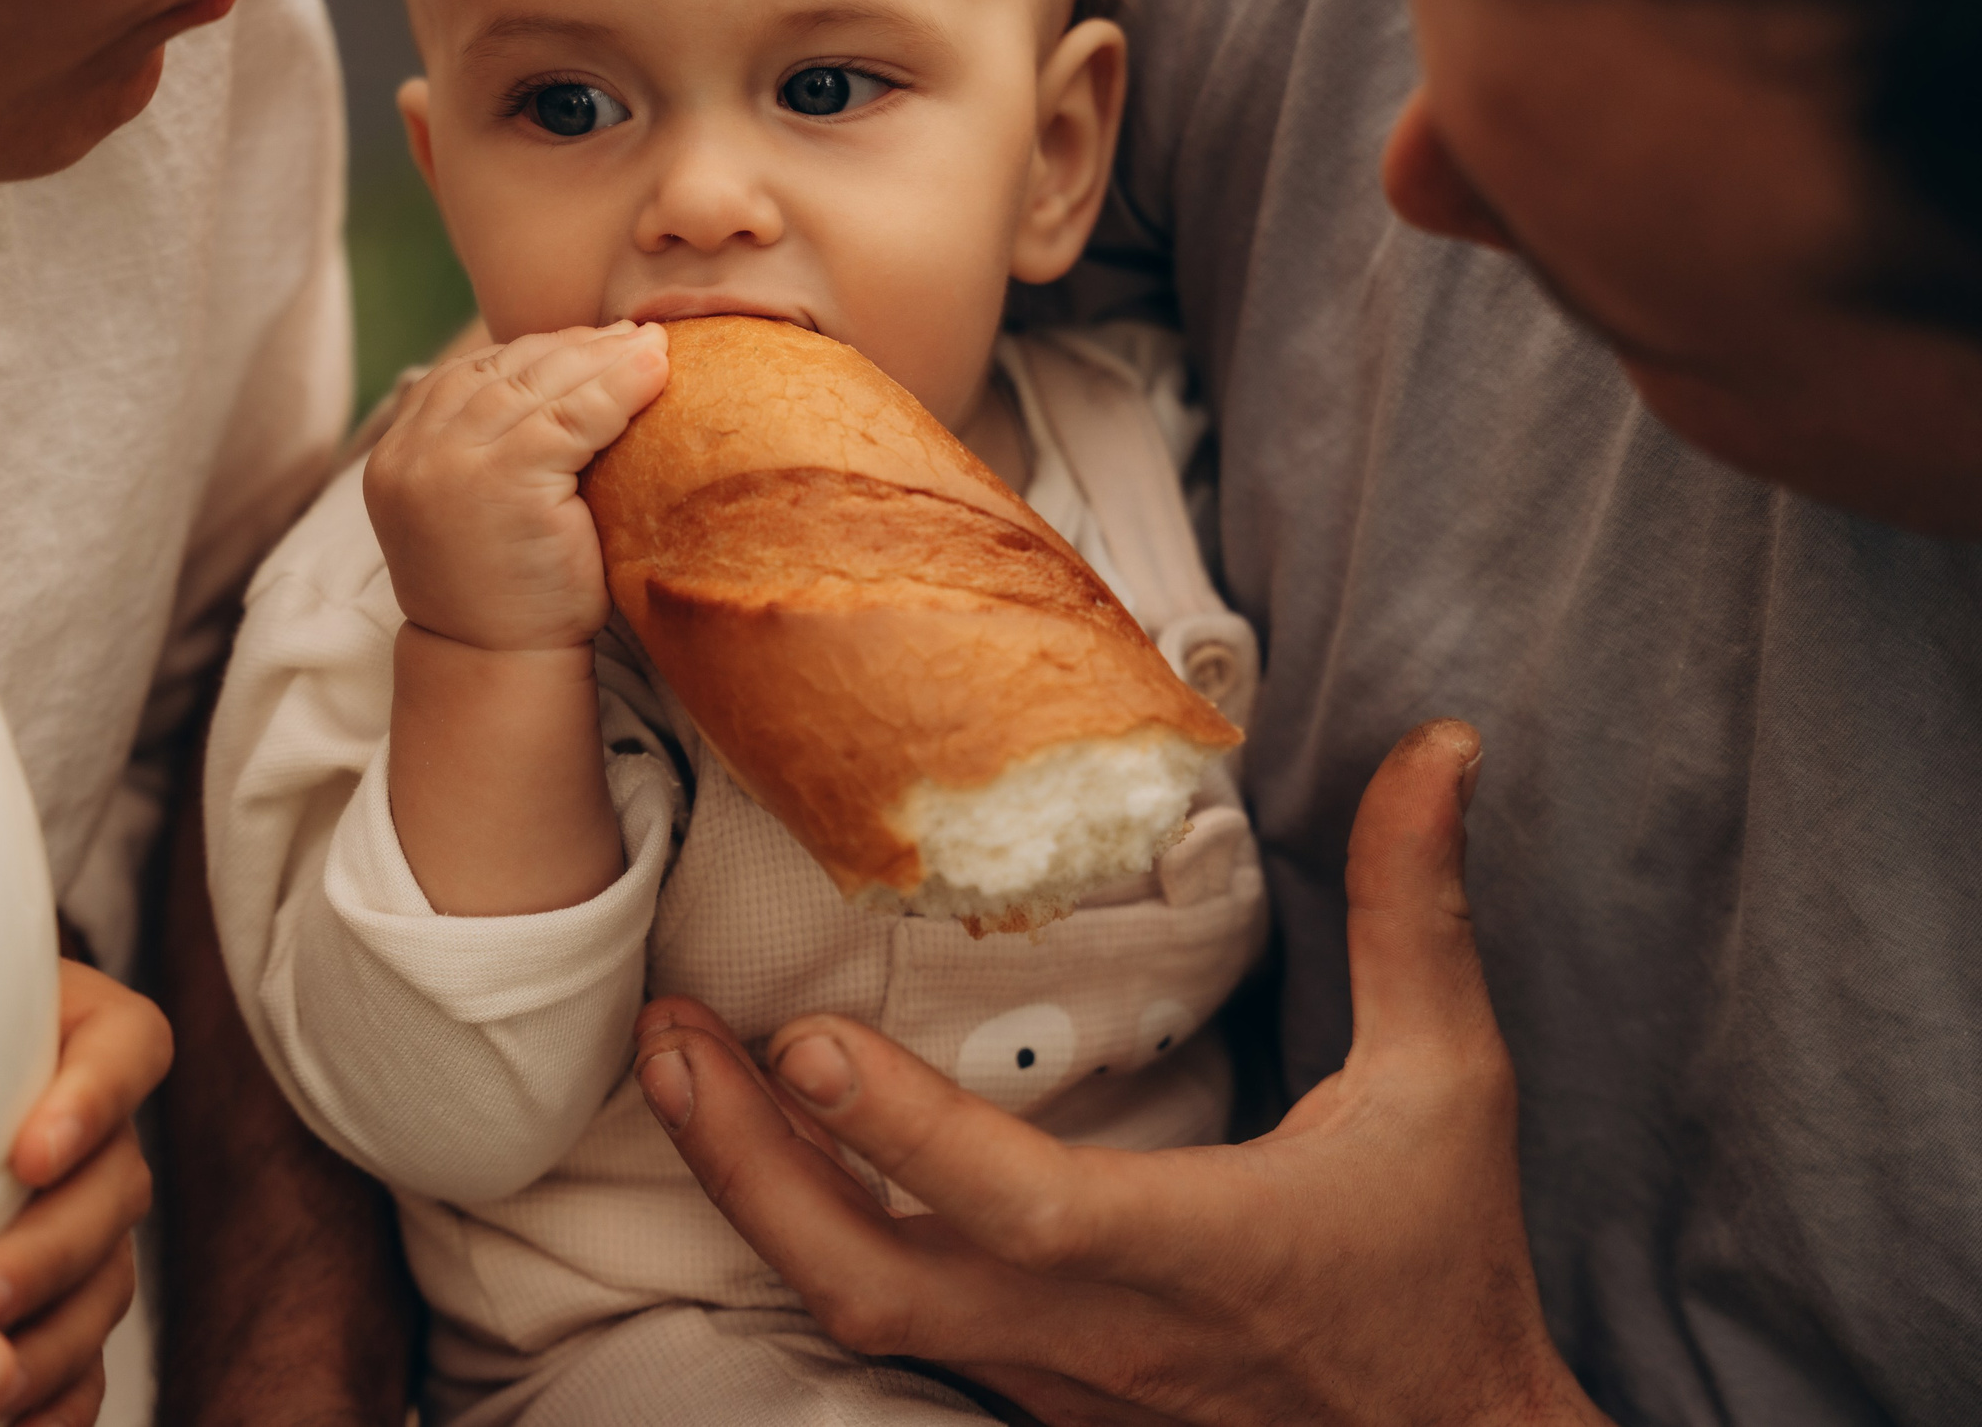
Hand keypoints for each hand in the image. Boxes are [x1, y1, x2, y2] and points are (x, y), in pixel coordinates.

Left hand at [0, 957, 172, 1426]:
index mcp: (73, 1036)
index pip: (127, 1050)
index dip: (94, 1102)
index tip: (26, 1154)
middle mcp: (89, 1133)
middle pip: (116, 1188)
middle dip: (45, 1254)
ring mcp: (80, 1226)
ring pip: (103, 1290)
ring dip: (43, 1346)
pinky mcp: (55, 1314)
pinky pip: (81, 1371)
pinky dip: (49, 1407)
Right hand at [364, 321, 667, 653]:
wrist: (497, 664)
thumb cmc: (508, 592)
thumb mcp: (482, 506)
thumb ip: (490, 446)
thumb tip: (561, 373)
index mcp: (398, 453)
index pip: (471, 376)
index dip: (536, 352)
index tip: (591, 343)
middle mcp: (413, 452)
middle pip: (504, 371)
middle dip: (575, 346)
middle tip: (632, 334)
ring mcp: (449, 464)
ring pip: (539, 385)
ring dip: (603, 358)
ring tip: (653, 347)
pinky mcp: (502, 480)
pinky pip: (571, 417)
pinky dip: (618, 389)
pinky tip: (655, 373)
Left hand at [632, 721, 1612, 1426]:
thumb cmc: (1442, 1266)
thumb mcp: (1448, 1084)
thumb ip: (1414, 912)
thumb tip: (1439, 749)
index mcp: (1193, 1246)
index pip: (1018, 1206)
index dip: (900, 1133)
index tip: (797, 1036)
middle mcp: (1096, 1327)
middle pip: (874, 1283)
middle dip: (748, 1168)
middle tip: (663, 1042)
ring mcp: (1051, 1376)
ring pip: (861, 1314)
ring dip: (752, 1198)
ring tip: (678, 1072)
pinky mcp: (1036, 1392)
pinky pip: (894, 1327)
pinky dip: (808, 1241)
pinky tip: (757, 1155)